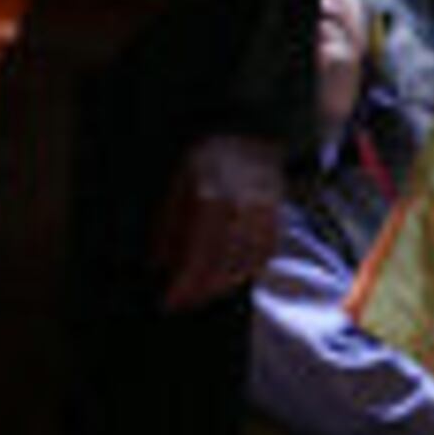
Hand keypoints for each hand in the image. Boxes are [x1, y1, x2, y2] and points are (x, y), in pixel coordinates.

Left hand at [152, 132, 288, 310]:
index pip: (197, 253)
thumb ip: (166, 224)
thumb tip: (156, 265)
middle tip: (186, 303)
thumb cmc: (206, 160)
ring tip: (205, 292)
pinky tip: (232, 276)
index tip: (170, 303)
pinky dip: (249, 269)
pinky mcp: (277, 212)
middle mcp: (238, 204)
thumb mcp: (176, 183)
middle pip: (222, 263)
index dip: (184, 284)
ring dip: (224, 283)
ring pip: (245, 261)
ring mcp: (262, 209)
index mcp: (208, 195)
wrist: (248, 131)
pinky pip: (265, 251)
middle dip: (201, 289)